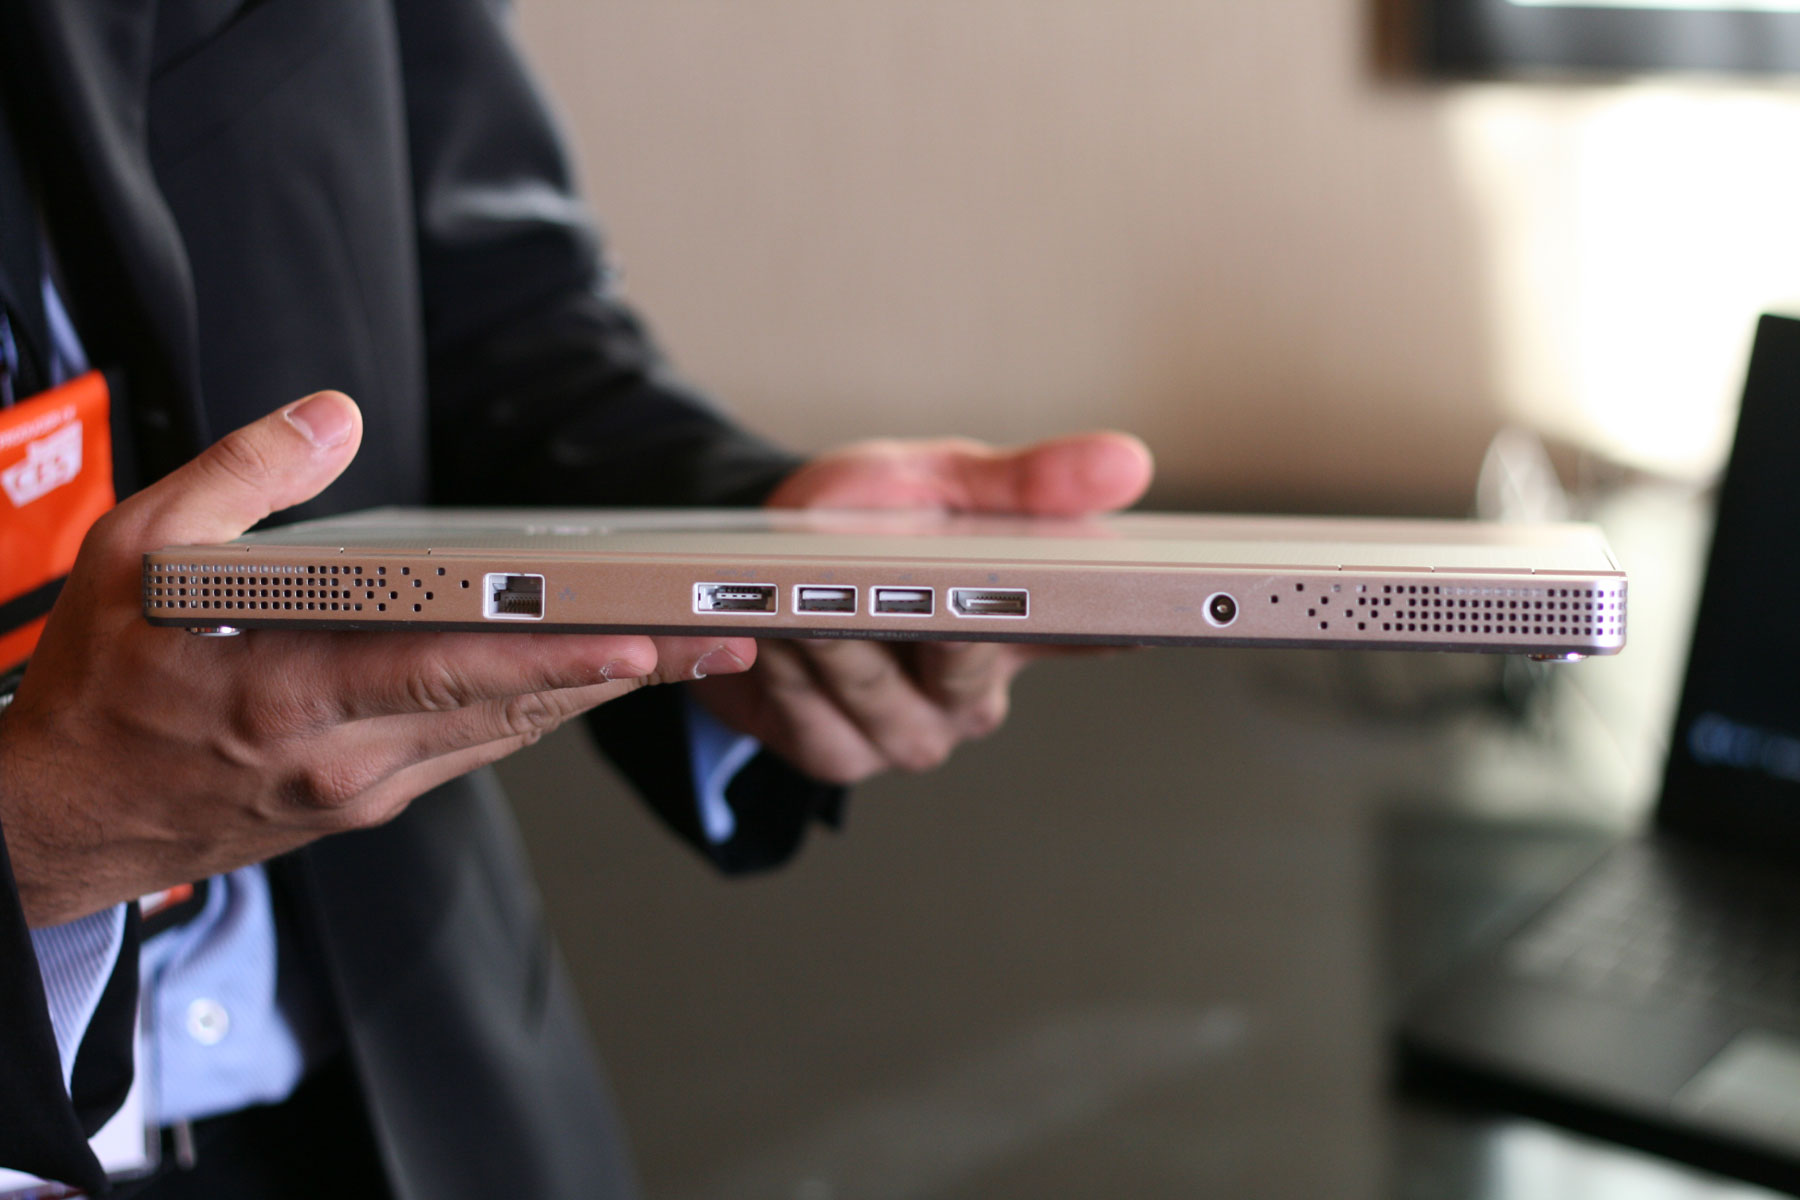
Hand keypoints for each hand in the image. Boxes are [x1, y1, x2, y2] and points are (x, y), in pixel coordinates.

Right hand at [0, 392, 753, 927]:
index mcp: (290, 690)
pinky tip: (585, 678)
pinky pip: (477, 751)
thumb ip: (243, 477)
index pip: (453, 668)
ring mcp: (363, 789)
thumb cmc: (99, 686)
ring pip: (509, 734)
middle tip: (720, 638)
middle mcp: (344, 755)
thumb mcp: (137, 551)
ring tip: (684, 653)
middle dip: (625, 671)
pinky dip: (538, 712)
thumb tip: (333, 416)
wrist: (60, 821)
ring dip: (598, 692)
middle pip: (514, 706)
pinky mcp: (369, 803)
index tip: (641, 635)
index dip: (557, 652)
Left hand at [692, 432, 1152, 783]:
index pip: (1095, 634)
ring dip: (838, 645)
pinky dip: (790, 677)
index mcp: (1020, 627)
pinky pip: (819, 727)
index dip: (1117, 631)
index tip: (1138, 620)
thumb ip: (1027, 479)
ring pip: (881, 701)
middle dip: (934, 630)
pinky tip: (771, 638)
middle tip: (914, 598)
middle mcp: (972, 693)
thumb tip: (1128, 461)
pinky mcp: (838, 754)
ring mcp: (907, 731)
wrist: (763, 559)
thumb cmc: (868, 517)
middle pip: (968, 672)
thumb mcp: (943, 477)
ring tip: (805, 601)